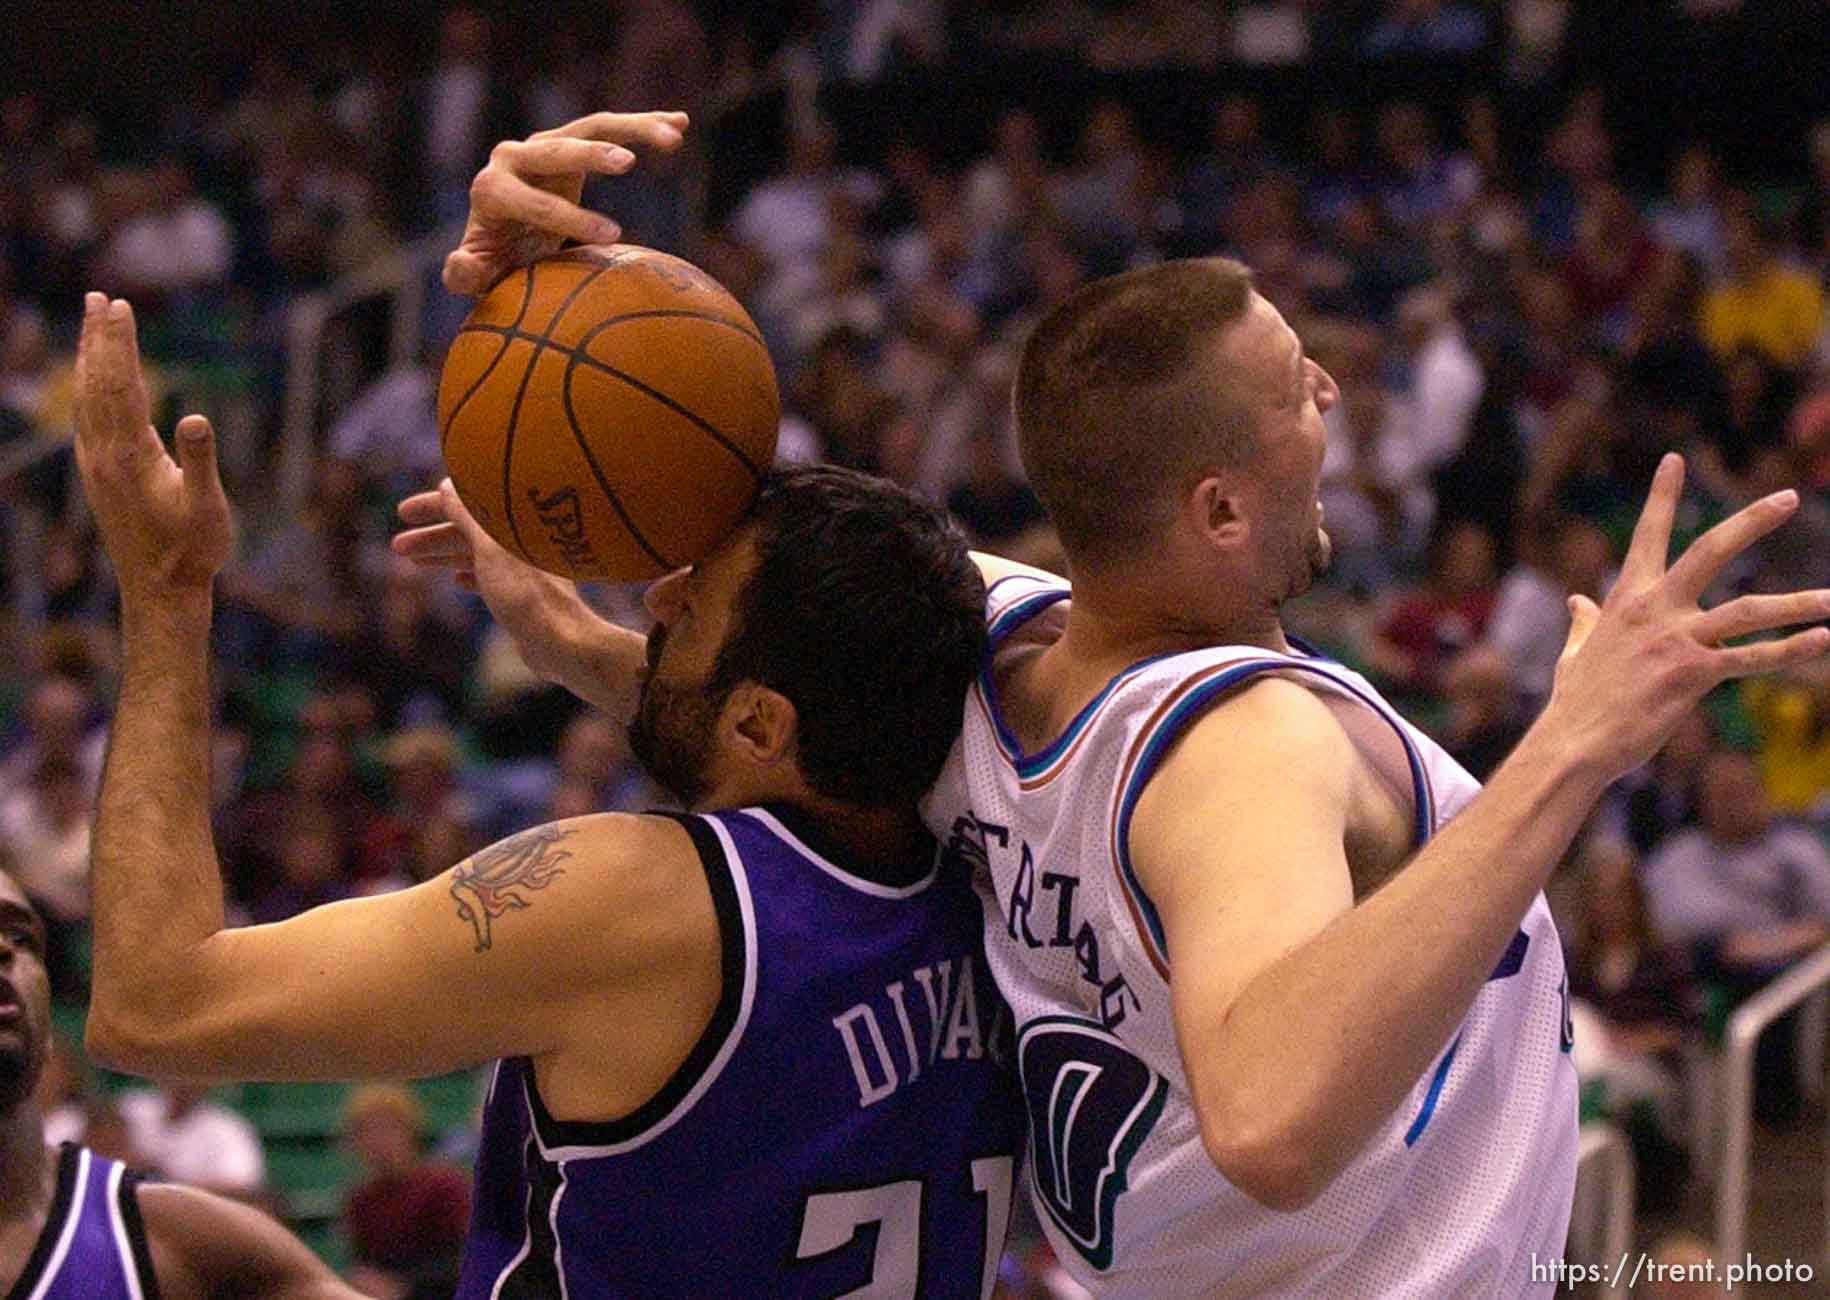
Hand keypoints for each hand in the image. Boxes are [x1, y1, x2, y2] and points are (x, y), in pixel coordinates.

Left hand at [73, 294, 232, 599]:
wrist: (159, 589)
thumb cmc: (193, 550)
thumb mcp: (207, 507)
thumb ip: (200, 461)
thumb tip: (194, 417)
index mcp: (130, 454)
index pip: (121, 384)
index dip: (119, 344)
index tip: (119, 306)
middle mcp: (103, 454)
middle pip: (96, 383)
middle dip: (98, 339)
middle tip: (100, 299)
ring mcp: (95, 465)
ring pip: (85, 399)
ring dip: (88, 359)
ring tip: (91, 326)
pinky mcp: (97, 475)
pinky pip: (85, 419)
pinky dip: (86, 389)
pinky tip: (90, 383)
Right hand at [392, 479, 602, 682]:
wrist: (561, 642)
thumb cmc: (526, 593)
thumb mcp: (489, 549)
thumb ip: (468, 516)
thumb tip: (447, 484)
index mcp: (517, 523)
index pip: (470, 504)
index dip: (434, 506)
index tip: (402, 512)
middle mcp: (523, 541)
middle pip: (471, 532)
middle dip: (433, 537)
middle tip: (397, 546)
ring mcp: (526, 569)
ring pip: (478, 555)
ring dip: (445, 556)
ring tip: (412, 562)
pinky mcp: (526, 595)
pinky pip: (493, 578)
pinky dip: (472, 576)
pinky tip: (457, 581)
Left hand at [445, 110, 689, 296]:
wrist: (500, 237)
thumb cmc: (494, 263)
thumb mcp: (477, 276)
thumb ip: (463, 275)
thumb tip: (461, 263)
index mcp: (492, 190)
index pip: (533, 203)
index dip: (571, 219)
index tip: (613, 237)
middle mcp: (514, 157)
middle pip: (556, 149)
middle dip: (591, 156)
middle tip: (627, 164)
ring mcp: (543, 144)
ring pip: (589, 127)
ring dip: (631, 128)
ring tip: (671, 137)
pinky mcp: (569, 140)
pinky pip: (609, 126)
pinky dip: (644, 123)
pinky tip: (681, 123)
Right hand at [1546, 454, 1829, 781]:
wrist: (1573, 741)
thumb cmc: (1576, 700)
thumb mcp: (1576, 652)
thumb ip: (1584, 622)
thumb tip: (1576, 601)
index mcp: (1626, 600)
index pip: (1648, 537)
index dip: (1662, 496)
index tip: (1675, 460)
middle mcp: (1654, 610)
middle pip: (1710, 551)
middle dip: (1752, 522)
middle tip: (1790, 497)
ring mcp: (1675, 640)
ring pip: (1747, 611)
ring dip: (1797, 602)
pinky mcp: (1691, 676)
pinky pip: (1751, 660)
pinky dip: (1790, 651)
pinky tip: (1822, 641)